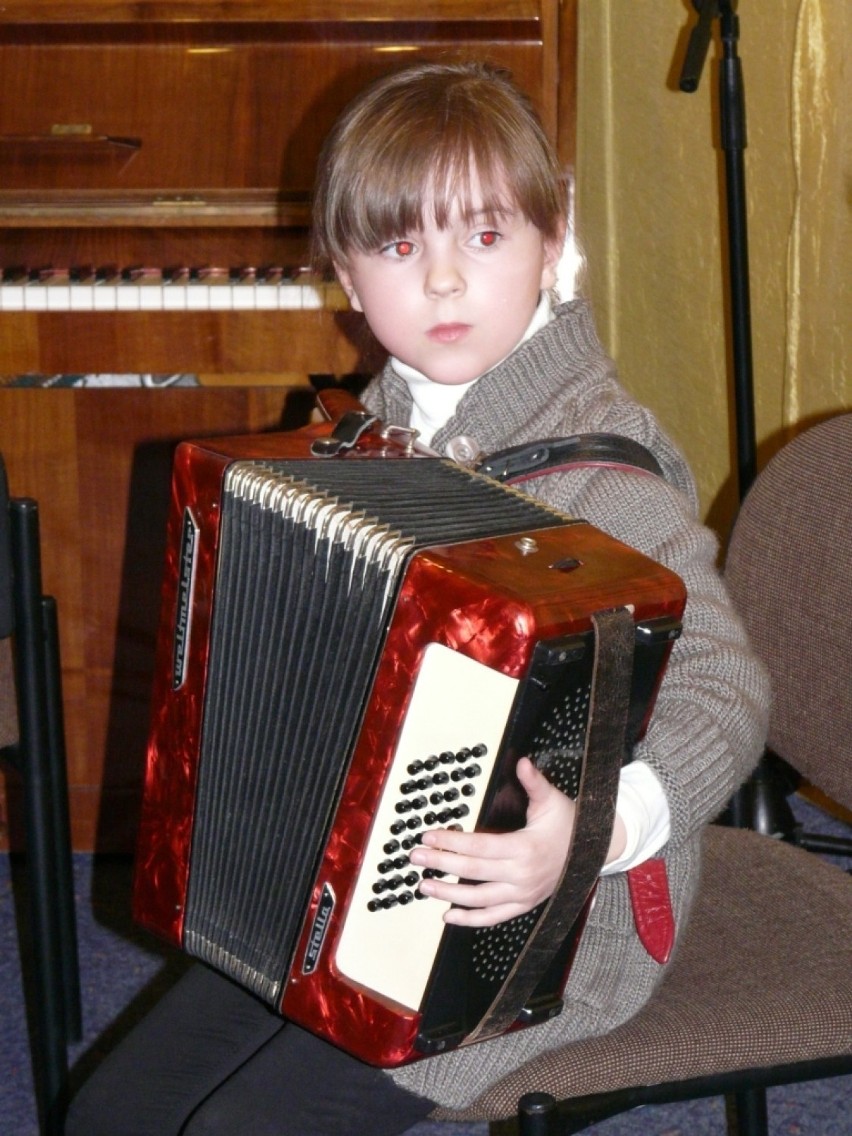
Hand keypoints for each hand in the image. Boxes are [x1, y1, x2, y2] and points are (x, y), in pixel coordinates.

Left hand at [407, 756, 576, 927]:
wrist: (594, 851)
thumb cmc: (569, 824)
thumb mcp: (551, 800)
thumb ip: (533, 782)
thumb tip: (521, 761)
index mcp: (524, 848)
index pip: (478, 847)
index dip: (450, 842)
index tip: (428, 837)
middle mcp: (521, 875)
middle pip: (472, 872)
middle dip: (440, 864)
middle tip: (415, 858)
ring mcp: (522, 894)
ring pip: (478, 899)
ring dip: (448, 894)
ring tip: (424, 885)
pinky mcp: (524, 904)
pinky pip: (493, 917)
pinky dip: (470, 919)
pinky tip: (448, 915)